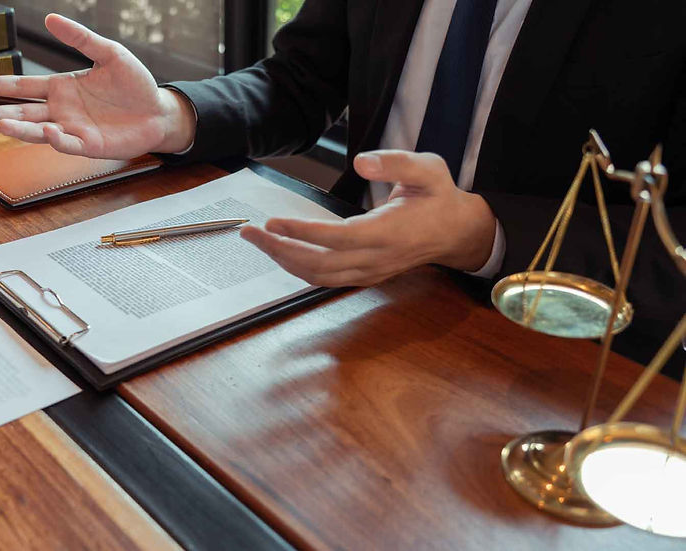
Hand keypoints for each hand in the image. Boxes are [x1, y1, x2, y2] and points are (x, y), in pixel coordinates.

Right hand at [0, 14, 195, 158]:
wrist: (158, 111)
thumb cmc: (134, 84)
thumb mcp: (108, 53)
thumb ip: (80, 38)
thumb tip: (50, 19)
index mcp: (61, 87)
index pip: (23, 85)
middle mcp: (62, 110)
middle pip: (23, 112)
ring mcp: (73, 129)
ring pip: (39, 131)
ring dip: (20, 129)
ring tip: (0, 125)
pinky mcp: (89, 145)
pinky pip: (69, 144)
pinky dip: (59, 140)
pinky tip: (50, 133)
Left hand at [241, 150, 497, 286]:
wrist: (457, 232)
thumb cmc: (439, 197)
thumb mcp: (429, 168)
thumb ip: (396, 162)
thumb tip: (361, 161)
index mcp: (390, 232)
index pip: (338, 238)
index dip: (303, 233)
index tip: (273, 222)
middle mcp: (377, 258)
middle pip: (320, 264)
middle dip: (280, 250)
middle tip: (249, 233)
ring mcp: (370, 271)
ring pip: (319, 277)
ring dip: (284, 262)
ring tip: (257, 242)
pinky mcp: (365, 275)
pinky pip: (325, 279)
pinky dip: (299, 269)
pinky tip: (280, 253)